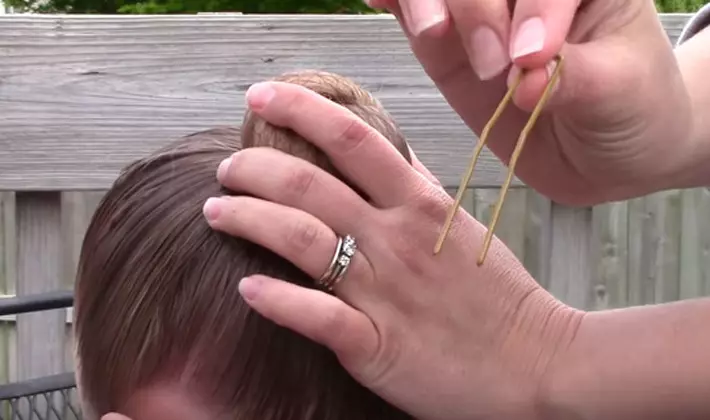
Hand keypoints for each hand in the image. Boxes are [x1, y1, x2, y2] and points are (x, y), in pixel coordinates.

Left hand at [204, 81, 582, 418]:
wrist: (538, 366)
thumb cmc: (498, 297)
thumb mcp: (463, 228)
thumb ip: (421, 188)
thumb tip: (389, 153)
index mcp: (420, 206)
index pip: (353, 140)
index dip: (302, 110)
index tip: (263, 96)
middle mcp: (398, 241)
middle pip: (310, 185)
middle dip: (255, 167)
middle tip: (227, 167)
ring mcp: (386, 294)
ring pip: (302, 240)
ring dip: (249, 219)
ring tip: (216, 211)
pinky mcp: (378, 347)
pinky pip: (317, 317)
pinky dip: (276, 299)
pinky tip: (247, 287)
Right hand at [368, 0, 693, 205]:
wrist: (605, 152)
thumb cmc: (630, 110)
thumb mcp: (620, 93)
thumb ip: (573, 78)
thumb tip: (524, 79)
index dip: (535, 7)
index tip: (533, 59)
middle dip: (475, 6)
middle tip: (492, 66)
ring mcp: (485, 15)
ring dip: (424, 1)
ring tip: (432, 35)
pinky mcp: (450, 46)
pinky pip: (415, 12)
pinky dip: (396, 2)